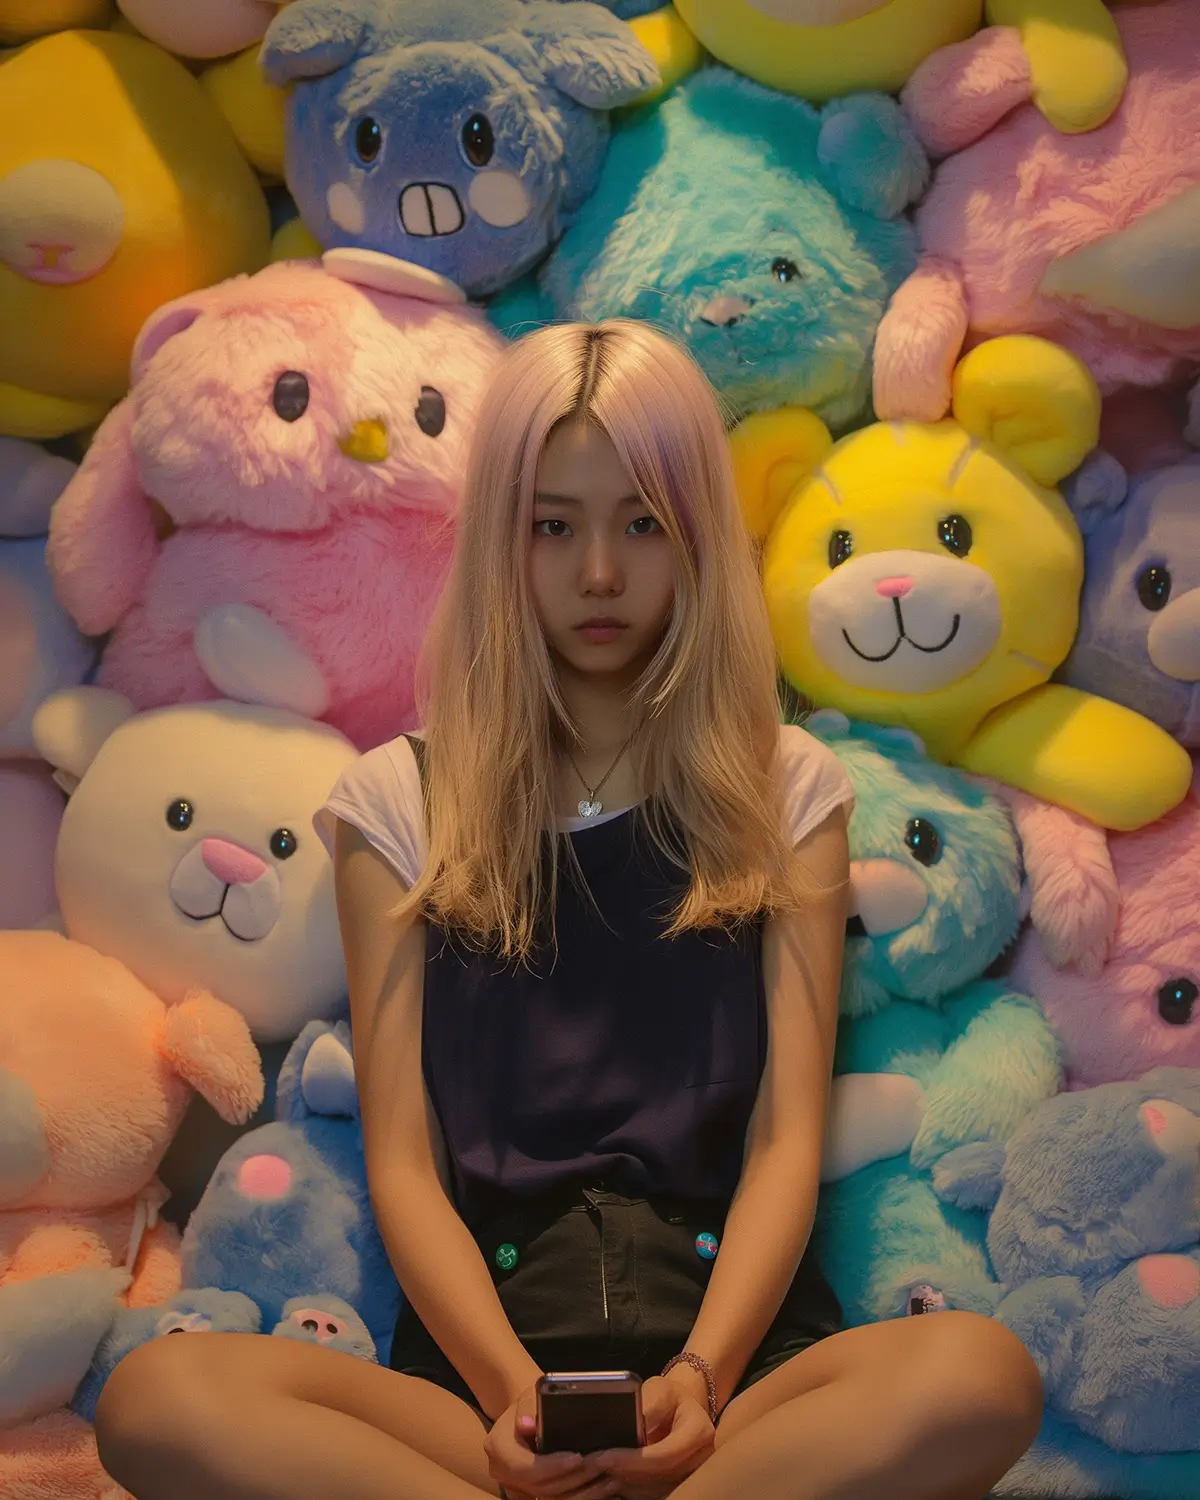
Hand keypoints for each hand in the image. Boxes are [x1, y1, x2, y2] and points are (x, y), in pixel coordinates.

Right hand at [483, 1384, 615, 1499]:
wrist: (525, 1414)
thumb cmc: (531, 1402)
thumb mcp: (530, 1395)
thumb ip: (530, 1407)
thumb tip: (528, 1424)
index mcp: (498, 1448)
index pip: (525, 1467)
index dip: (552, 1466)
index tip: (578, 1457)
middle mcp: (503, 1474)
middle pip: (542, 1488)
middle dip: (576, 1478)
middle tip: (603, 1464)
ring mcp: (517, 1488)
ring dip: (583, 1492)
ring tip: (610, 1478)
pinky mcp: (532, 1495)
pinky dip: (581, 1496)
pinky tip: (603, 1488)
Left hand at [590, 1375, 713, 1499]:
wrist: (683, 1409)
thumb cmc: (669, 1397)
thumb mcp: (659, 1389)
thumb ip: (647, 1406)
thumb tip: (632, 1427)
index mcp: (699, 1432)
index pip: (664, 1455)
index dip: (633, 1461)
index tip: (604, 1457)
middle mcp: (700, 1459)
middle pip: (657, 1478)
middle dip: (622, 1474)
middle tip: (590, 1467)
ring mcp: (690, 1476)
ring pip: (652, 1491)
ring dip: (622, 1484)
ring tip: (592, 1474)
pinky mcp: (678, 1484)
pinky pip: (650, 1493)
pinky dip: (627, 1488)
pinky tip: (606, 1480)